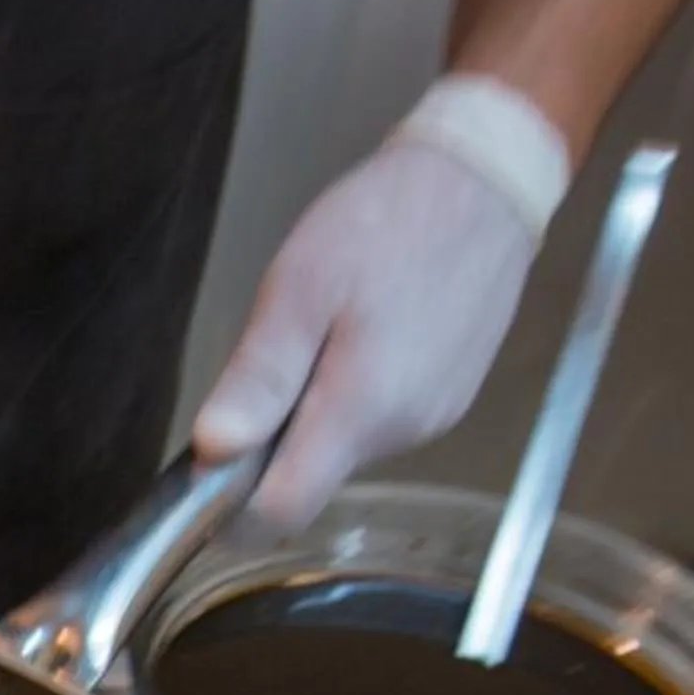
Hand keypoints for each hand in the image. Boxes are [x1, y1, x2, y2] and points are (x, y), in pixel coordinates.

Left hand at [192, 140, 539, 530]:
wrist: (486, 182)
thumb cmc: (386, 223)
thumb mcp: (300, 288)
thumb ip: (259, 377)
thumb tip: (214, 450)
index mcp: (360, 411)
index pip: (283, 512)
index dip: (233, 509)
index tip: (207, 472)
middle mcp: (402, 432)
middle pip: (309, 479)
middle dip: (272, 444)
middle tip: (273, 356)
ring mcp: (432, 418)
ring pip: (342, 449)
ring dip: (313, 412)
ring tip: (324, 330)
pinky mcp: (449, 399)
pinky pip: (379, 421)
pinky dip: (354, 395)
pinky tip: (363, 331)